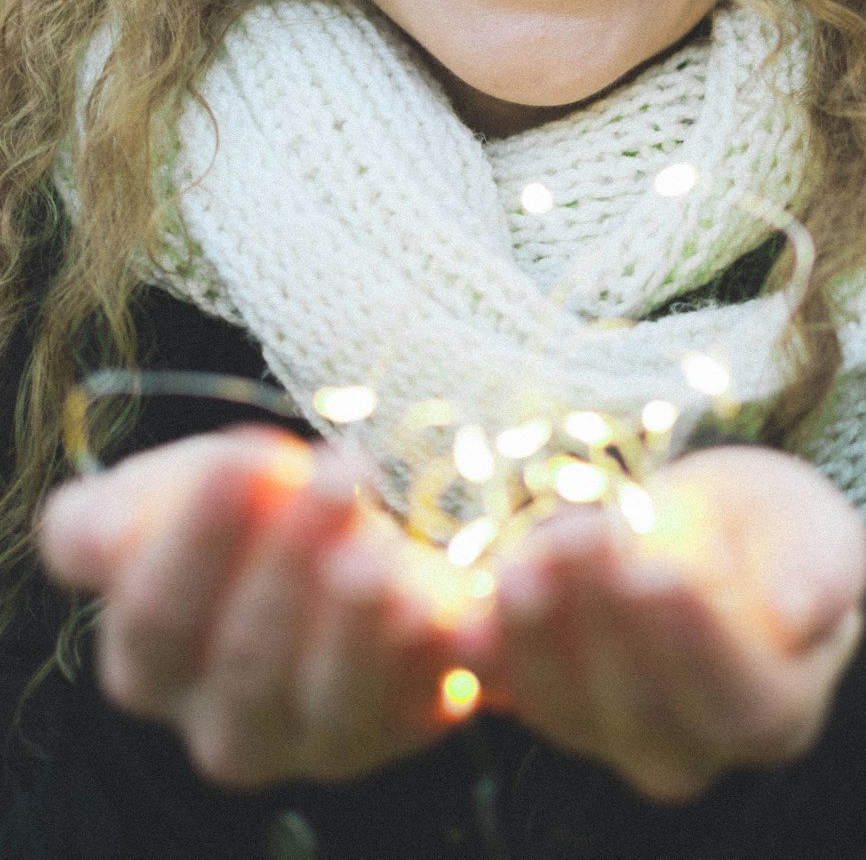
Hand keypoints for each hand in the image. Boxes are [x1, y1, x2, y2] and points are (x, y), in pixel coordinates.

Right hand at [38, 428, 477, 787]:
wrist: (344, 534)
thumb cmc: (243, 511)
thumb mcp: (171, 491)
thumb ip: (113, 516)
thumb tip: (91, 538)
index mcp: (150, 667)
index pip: (159, 620)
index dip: (203, 540)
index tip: (251, 460)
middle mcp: (225, 727)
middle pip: (250, 660)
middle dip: (292, 560)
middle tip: (334, 474)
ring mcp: (317, 740)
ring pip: (334, 700)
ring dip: (358, 616)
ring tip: (378, 540)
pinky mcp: (401, 726)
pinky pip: (419, 703)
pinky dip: (431, 654)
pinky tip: (438, 600)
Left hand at [489, 447, 865, 802]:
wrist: (706, 533)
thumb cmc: (771, 533)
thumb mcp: (815, 528)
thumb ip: (819, 568)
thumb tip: (798, 613)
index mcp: (777, 707)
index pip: (743, 701)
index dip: (699, 644)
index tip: (662, 570)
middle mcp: (692, 745)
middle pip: (641, 717)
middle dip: (604, 624)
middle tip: (583, 540)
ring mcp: (606, 732)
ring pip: (565, 711)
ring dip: (535, 633)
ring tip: (524, 557)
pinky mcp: (542, 696)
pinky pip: (504, 690)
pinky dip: (481, 654)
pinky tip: (461, 613)